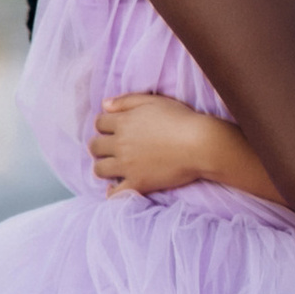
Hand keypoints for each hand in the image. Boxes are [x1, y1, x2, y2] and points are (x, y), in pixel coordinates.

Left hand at [91, 92, 222, 193]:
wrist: (200, 144)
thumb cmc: (181, 119)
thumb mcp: (153, 101)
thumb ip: (126, 101)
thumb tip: (104, 105)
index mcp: (123, 122)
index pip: (99, 123)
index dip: (104, 125)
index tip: (113, 129)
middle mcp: (120, 144)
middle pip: (94, 146)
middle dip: (99, 146)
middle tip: (110, 149)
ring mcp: (127, 166)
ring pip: (99, 169)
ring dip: (103, 166)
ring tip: (113, 166)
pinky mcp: (138, 183)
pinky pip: (115, 193)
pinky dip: (111, 191)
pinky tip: (115, 187)